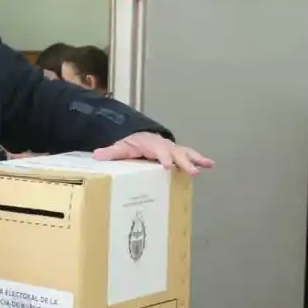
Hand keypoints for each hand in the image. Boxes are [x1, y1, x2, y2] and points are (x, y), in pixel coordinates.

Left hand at [92, 132, 214, 174]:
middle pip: (176, 153)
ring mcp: (173, 148)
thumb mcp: (121, 147)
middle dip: (184, 162)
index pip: (158, 151)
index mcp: (151, 144)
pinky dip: (200, 159)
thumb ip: (111, 152)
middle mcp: (165, 145)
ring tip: (208, 164)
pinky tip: (211, 164)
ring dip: (196, 159)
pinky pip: (190, 155)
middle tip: (192, 171)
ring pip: (186, 152)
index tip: (167, 166)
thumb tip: (96, 156)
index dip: (163, 158)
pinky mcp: (178, 153)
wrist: (141, 136)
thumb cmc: (133, 144)